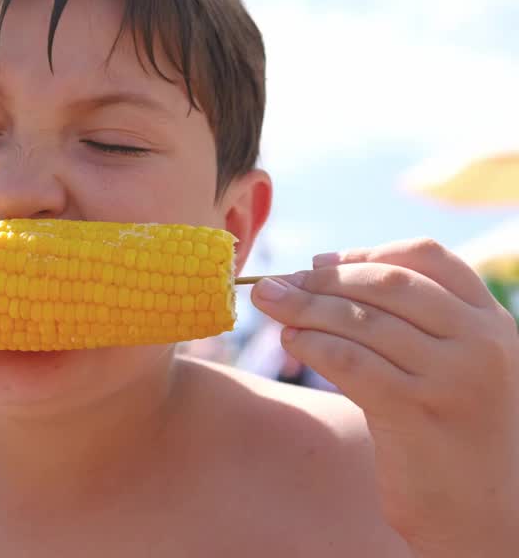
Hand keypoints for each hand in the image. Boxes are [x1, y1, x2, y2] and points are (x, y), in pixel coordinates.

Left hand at [251, 239, 518, 555]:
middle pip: (386, 282)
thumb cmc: (446, 430)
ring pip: (362, 321)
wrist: (478, 513)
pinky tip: (291, 341)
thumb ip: (409, 318)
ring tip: (270, 304)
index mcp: (494, 322)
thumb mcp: (448, 365)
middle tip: (276, 283)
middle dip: (322, 279)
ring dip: (304, 307)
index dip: (367, 252)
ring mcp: (453, 378)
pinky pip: (351, 361)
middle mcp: (482, 343)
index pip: (429, 257)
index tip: (320, 262)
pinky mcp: (418, 413)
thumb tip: (323, 263)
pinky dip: (313, 343)